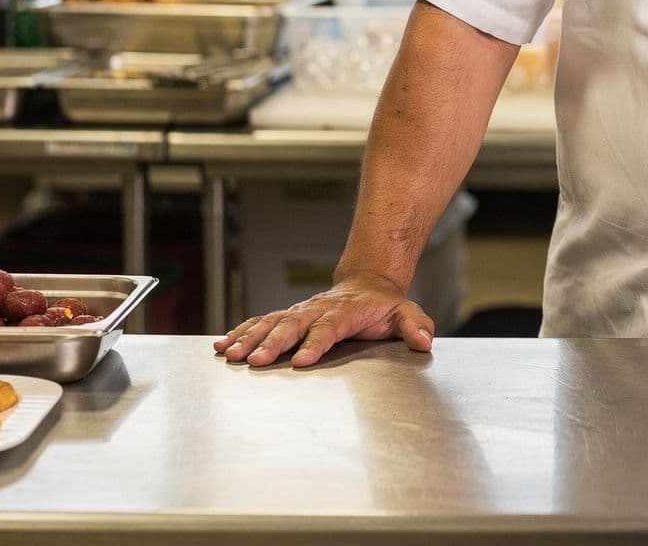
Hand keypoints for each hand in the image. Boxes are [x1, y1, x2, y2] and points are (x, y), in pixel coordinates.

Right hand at [213, 270, 433, 367]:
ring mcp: (300, 311)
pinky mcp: (288, 315)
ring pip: (272, 323)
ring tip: (230, 355)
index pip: (329, 327)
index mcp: (346, 311)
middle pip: (293, 325)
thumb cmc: (384, 306)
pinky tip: (223, 345)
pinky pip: (261, 322)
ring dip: (250, 339)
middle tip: (254, 362)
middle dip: (273, 344)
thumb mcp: (406, 313)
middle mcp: (318, 309)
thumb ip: (415, 326)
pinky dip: (241, 332)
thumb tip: (424, 341)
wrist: (366, 284)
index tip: (300, 360)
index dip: (315, 343)